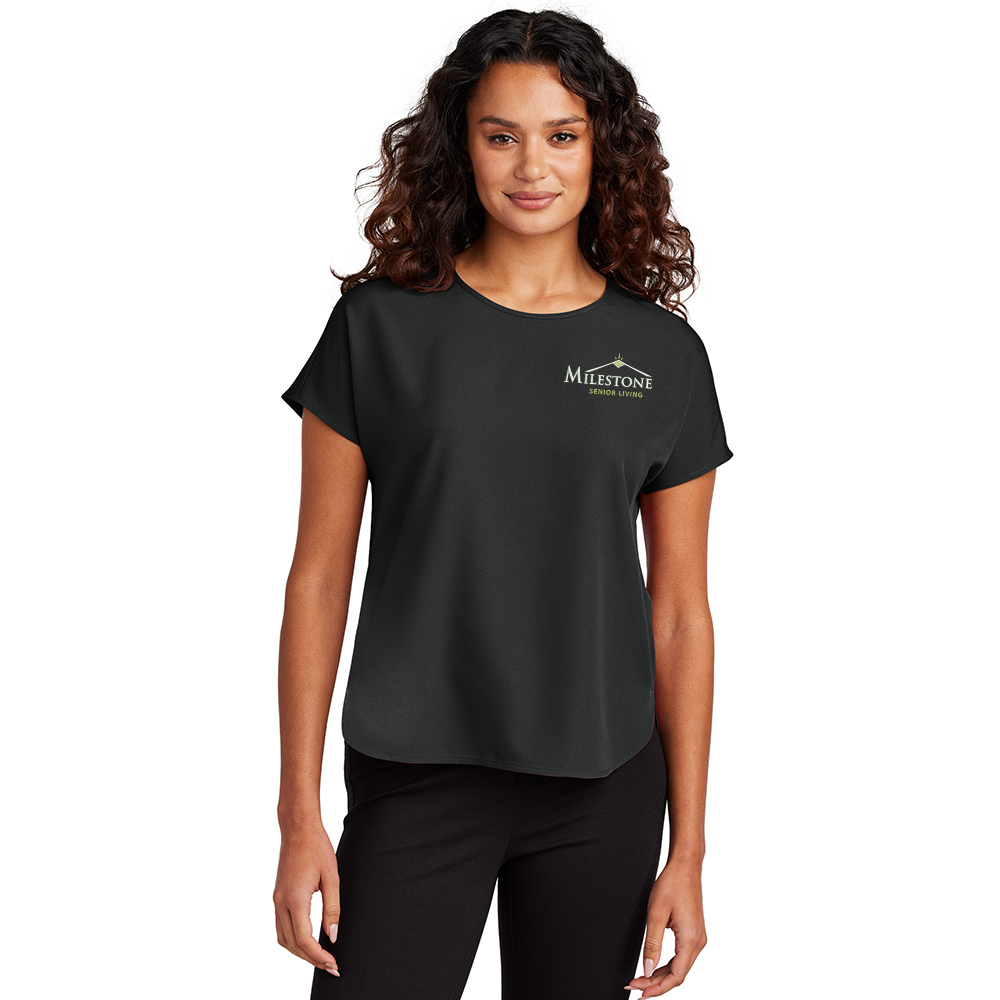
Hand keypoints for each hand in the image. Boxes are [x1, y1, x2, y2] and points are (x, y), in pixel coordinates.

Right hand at [273, 819, 341, 976]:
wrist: (298, 828)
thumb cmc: (317, 847)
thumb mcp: (332, 877)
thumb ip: (333, 909)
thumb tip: (332, 936)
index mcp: (295, 898)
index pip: (304, 939)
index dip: (319, 956)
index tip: (333, 964)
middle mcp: (281, 902)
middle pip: (292, 945)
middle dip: (311, 959)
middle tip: (331, 966)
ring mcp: (276, 900)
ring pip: (283, 939)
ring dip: (300, 952)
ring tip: (320, 957)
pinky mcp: (277, 897)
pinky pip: (281, 927)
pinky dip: (293, 940)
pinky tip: (307, 942)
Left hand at [624, 857, 707, 995]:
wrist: (686, 866)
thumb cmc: (672, 884)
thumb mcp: (656, 914)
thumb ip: (652, 944)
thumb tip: (647, 970)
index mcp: (691, 940)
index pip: (676, 977)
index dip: (657, 988)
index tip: (640, 993)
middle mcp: (698, 942)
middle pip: (678, 975)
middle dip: (655, 983)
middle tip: (633, 985)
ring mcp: (698, 938)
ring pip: (680, 967)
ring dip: (660, 975)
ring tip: (639, 978)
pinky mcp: (694, 933)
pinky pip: (681, 956)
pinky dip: (667, 964)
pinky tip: (653, 966)